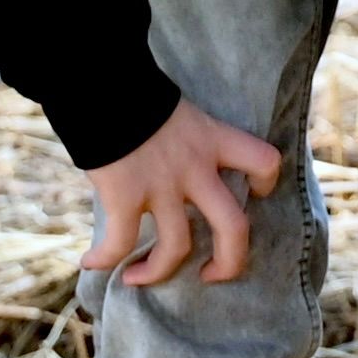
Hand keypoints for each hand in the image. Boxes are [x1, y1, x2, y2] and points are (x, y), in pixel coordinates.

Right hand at [86, 95, 289, 289]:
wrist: (99, 79)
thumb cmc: (132, 91)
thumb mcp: (175, 111)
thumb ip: (181, 139)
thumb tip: (163, 158)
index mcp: (213, 138)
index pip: (264, 160)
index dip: (267, 183)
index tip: (254, 194)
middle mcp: (195, 166)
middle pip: (233, 227)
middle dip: (229, 263)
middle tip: (212, 275)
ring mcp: (162, 183)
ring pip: (177, 247)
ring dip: (157, 272)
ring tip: (138, 278)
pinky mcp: (125, 193)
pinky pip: (120, 240)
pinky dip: (104, 257)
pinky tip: (91, 262)